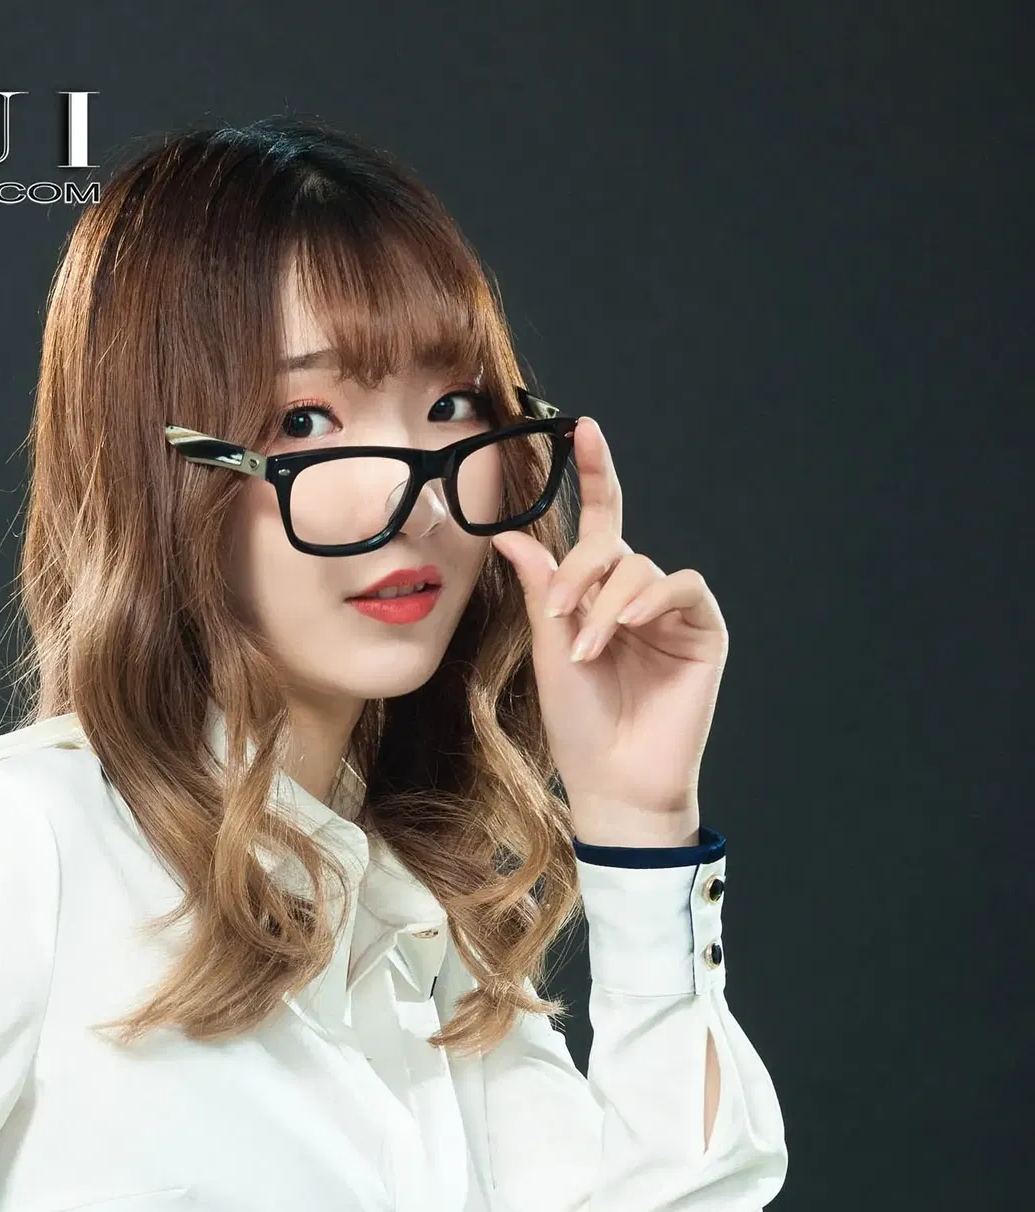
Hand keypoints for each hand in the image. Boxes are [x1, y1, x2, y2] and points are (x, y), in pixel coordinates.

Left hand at [492, 417, 727, 845]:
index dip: (594, 475)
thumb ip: (541, 587)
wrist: (613, 781)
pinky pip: (682, 587)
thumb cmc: (579, 725)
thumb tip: (509, 534)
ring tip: (589, 652)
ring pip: (640, 568)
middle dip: (582, 573)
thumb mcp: (549, 648)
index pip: (599, 522)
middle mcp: (637, 595)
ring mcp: (672, 611)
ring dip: (607, 606)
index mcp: (597, 595)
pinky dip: (652, 601)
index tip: (585, 429)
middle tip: (561, 618)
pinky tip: (631, 627)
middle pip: (612, 545)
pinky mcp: (703, 630)